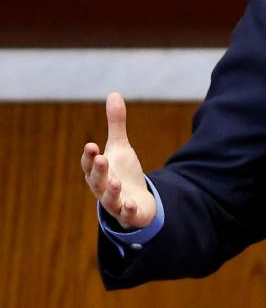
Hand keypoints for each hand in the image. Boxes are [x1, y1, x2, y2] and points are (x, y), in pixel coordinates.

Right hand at [81, 92, 155, 229]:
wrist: (135, 202)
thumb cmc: (122, 173)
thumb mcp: (120, 148)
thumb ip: (116, 124)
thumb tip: (114, 93)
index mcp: (98, 172)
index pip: (89, 165)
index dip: (89, 156)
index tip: (91, 145)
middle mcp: (102, 188)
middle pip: (97, 181)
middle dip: (98, 171)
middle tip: (101, 159)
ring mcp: (115, 202)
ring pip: (109, 199)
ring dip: (112, 191)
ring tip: (116, 182)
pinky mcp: (129, 214)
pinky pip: (126, 214)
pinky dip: (127, 210)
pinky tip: (130, 204)